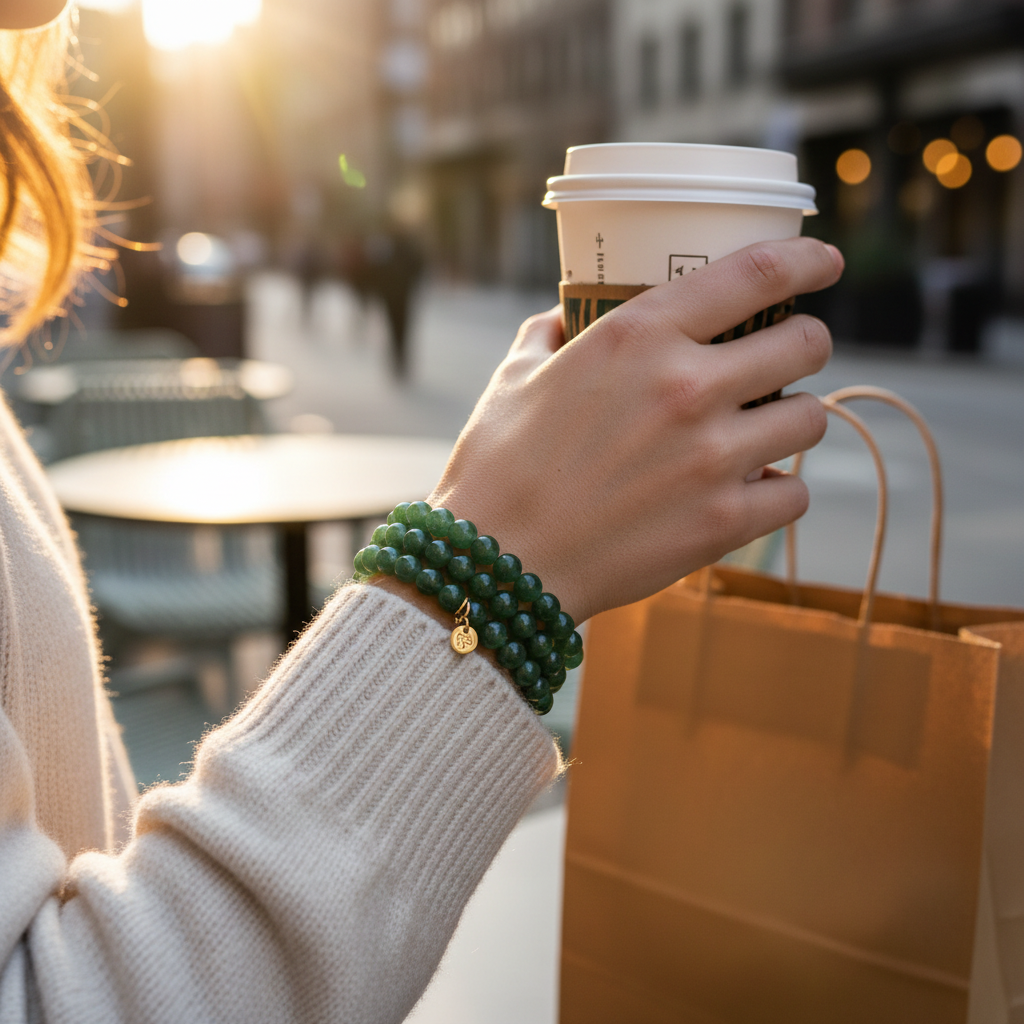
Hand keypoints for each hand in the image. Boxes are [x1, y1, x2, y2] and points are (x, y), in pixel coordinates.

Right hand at [428, 236, 842, 624]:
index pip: (757, 273)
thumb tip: (560, 318)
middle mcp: (688, 386)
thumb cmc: (497, 468)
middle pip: (805, 344)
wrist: (496, 565)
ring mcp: (712, 458)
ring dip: (792, 419)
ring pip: (810, 420)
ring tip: (763, 429)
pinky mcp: (722, 523)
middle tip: (787, 357)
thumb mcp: (514, 379)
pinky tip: (750, 490)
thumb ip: (546, 336)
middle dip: (805, 344)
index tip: (823, 262)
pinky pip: (795, 496)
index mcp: (639, 335)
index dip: (806, 259)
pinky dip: (777, 492)